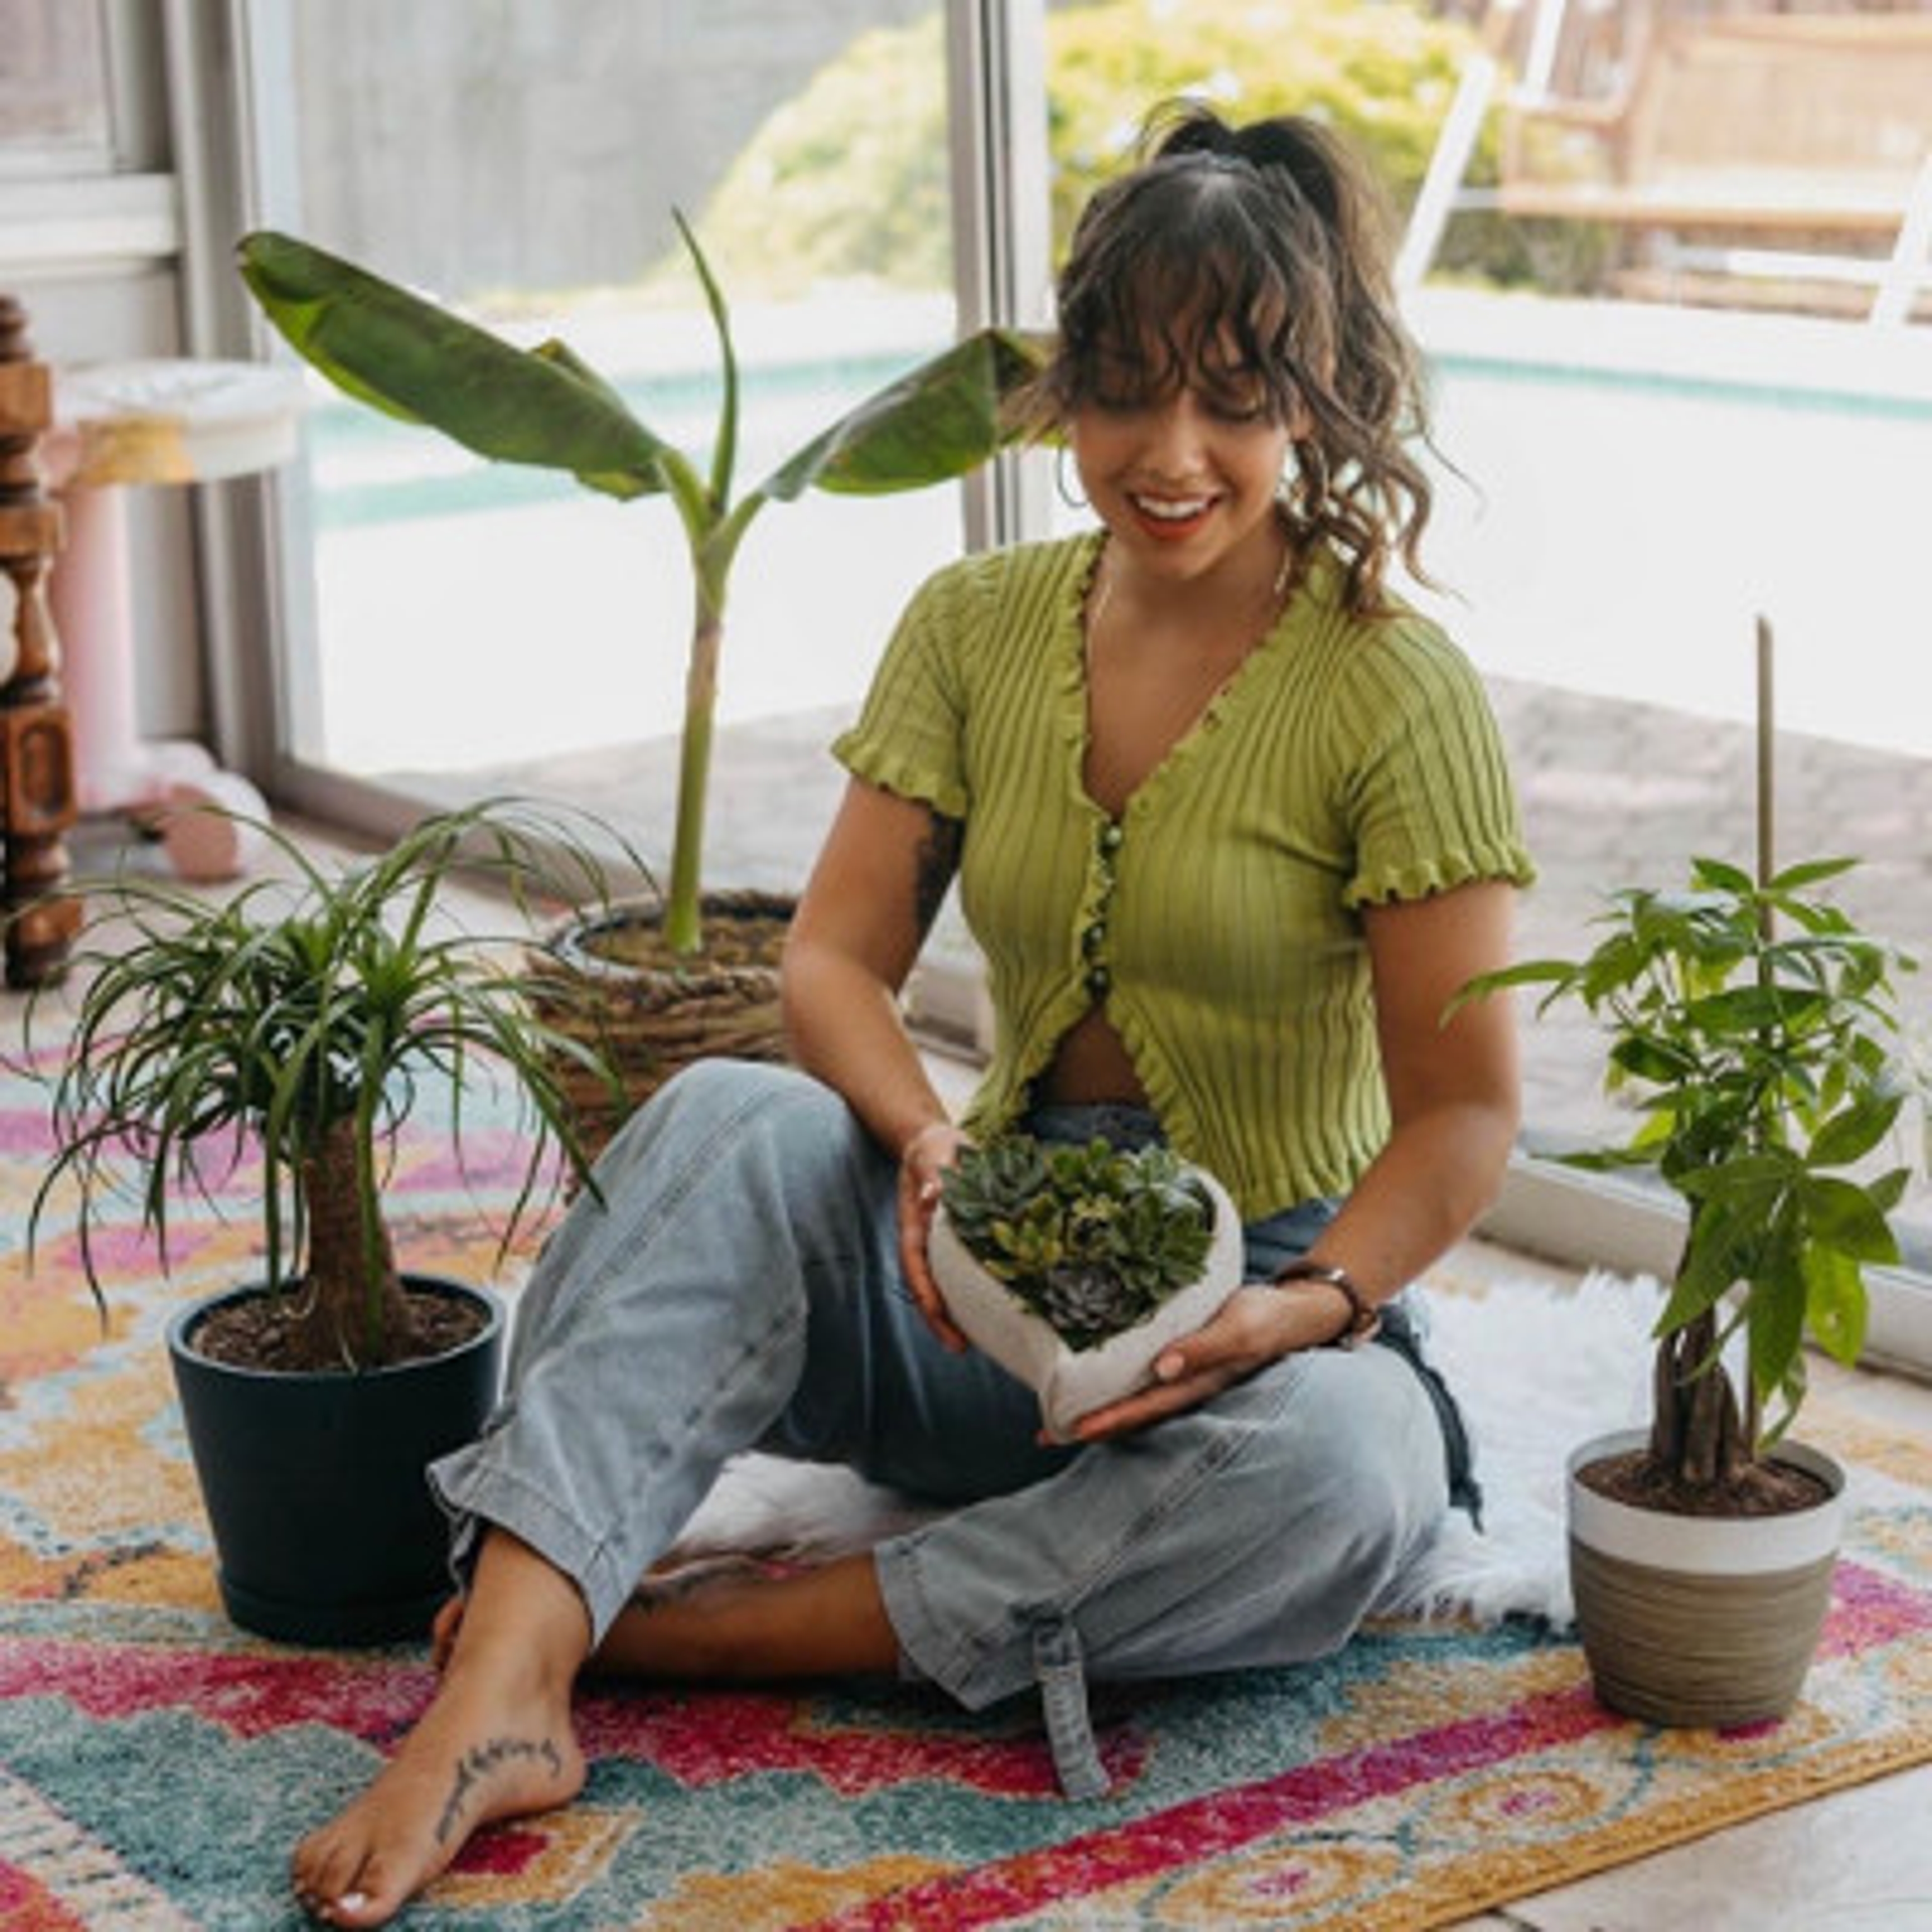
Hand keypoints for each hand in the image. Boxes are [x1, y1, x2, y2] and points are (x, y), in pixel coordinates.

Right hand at [895, 1119, 971, 1351]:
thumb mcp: (932, 1154)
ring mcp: (941, 1245)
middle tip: (961, 1347)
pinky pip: (964, 1272)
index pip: (914, 1267)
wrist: (935, 1142)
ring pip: (945, 1286)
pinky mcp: (959, 1241)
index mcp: (914, 1227)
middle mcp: (925, 1242)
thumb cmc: (932, 1148)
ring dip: (958, 1314)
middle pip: (928, 1288)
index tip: (938, 1317)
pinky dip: (976, 1292)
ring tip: (981, 1341)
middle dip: (940, 1320)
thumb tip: (931, 1196)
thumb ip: (931, 1174)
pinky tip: (996, 1308)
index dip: (925, 1295)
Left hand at [1059, 1279, 1349, 1441]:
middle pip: (1131, 1413)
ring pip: (1133, 1399)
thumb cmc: (1268, 1319)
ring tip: (1053, 1418)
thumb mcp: (1240, 1329)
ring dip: (1097, 1408)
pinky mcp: (1182, 1358)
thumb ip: (1205, 1348)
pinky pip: (1142, 1377)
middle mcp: (1185, 1387)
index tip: (1073, 1429)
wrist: (1293, 1311)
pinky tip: (1091, 1380)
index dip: (1109, 1420)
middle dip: (1090, 1425)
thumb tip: (1164, 1368)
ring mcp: (1183, 1376)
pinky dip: (1115, 1383)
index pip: (1144, 1409)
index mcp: (1198, 1385)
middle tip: (1044, 1434)